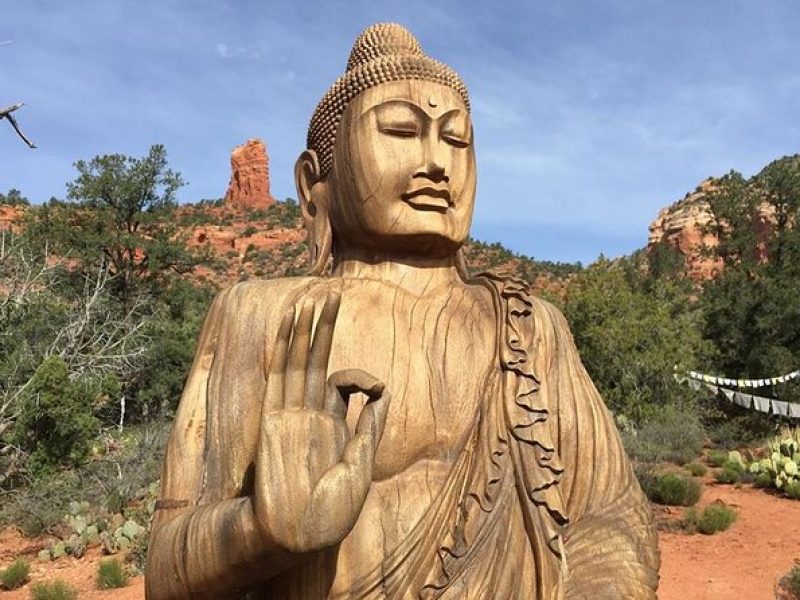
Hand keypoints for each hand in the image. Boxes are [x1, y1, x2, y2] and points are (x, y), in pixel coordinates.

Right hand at [253, 289, 389, 552]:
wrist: (299, 537)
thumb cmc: (331, 511)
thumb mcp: (362, 465)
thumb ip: (370, 428)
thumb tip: (382, 392)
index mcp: (331, 426)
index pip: (341, 385)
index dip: (362, 378)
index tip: (377, 389)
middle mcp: (309, 414)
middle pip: (315, 361)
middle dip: (323, 328)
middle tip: (331, 293)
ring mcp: (290, 414)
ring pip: (297, 362)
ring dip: (303, 330)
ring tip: (309, 298)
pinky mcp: (274, 420)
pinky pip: (279, 378)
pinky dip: (283, 351)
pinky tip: (288, 326)